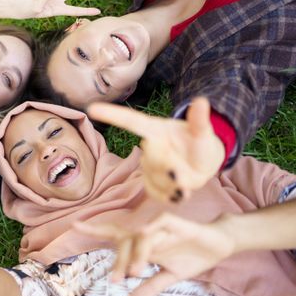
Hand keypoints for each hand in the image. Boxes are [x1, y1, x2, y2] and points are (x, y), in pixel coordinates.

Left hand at [75, 212, 234, 295]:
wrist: (219, 245)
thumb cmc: (191, 257)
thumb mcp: (169, 278)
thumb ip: (148, 289)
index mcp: (143, 244)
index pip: (115, 235)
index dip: (95, 229)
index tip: (74, 226)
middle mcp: (148, 234)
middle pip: (126, 241)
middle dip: (119, 260)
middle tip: (115, 281)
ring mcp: (162, 228)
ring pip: (142, 236)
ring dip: (137, 253)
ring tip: (135, 272)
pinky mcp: (178, 224)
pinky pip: (162, 222)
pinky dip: (153, 227)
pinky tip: (144, 233)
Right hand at [87, 97, 224, 201]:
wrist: (202, 163)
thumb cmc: (199, 144)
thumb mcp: (203, 133)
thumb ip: (199, 121)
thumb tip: (203, 100)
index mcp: (156, 130)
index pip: (132, 121)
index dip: (112, 114)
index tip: (91, 108)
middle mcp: (149, 147)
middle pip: (149, 157)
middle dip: (167, 166)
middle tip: (181, 169)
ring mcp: (149, 166)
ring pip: (155, 177)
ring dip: (174, 182)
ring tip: (187, 178)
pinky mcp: (151, 184)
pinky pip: (155, 192)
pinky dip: (169, 195)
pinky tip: (180, 190)